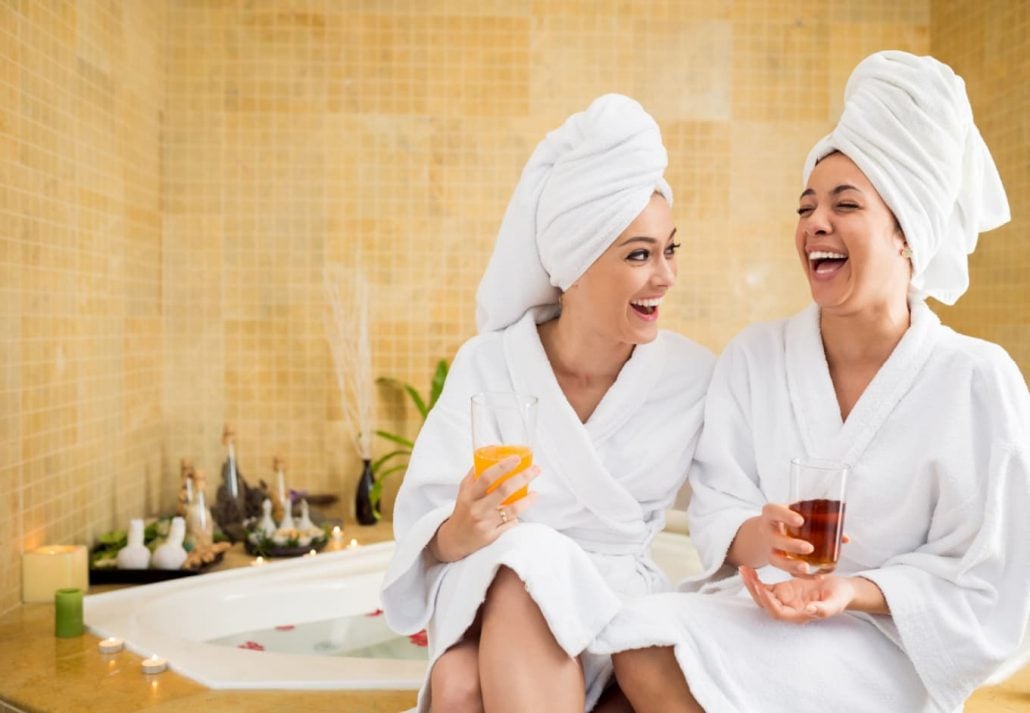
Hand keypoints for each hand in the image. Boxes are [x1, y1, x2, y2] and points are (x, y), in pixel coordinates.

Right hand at [429, 456, 539, 562]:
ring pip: (512, 510)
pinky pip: (510, 524)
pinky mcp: (492, 537)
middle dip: (523, 477)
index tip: (517, 458)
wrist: (455, 539)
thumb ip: (475, 474)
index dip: (502, 466)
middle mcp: (476, 508)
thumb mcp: (464, 491)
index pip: (486, 477)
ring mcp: (484, 523)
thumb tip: (488, 454)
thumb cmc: (463, 510)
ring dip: (527, 500)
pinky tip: (521, 512)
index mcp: (469, 495)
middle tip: (535, 470)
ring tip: (535, 493)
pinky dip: (517, 517)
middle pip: (504, 490)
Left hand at [739, 566, 856, 623]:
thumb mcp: (836, 602)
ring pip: (762, 595)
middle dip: (753, 590)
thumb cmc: (841, 596)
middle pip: (765, 604)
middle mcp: (789, 609)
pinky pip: (765, 587)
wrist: (842, 589)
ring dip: (751, 584)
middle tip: (746, 574)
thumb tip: (809, 611)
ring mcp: (785, 600)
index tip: (761, 588)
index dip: (767, 602)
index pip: (777, 612)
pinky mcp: (783, 590)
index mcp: (799, 615)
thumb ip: (824, 609)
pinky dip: (756, 579)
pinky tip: (749, 568)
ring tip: (743, 569)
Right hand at [756, 502, 818, 575]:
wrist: (768, 528)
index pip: (773, 511)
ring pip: (776, 559)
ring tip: (806, 568)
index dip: (785, 516)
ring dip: (791, 565)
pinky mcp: (774, 560)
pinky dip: (801, 575)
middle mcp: (767, 530)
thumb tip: (844, 538)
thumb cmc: (788, 517)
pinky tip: (816, 576)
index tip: (801, 521)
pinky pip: (785, 571)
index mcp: (771, 513)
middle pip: (774, 539)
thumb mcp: (798, 512)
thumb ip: (819, 521)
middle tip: (809, 548)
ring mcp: (769, 547)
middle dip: (791, 545)